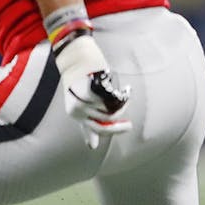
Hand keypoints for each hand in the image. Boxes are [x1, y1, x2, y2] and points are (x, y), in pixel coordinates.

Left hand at [51, 32, 130, 147]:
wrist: (75, 57)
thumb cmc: (80, 80)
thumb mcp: (79, 103)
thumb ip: (87, 123)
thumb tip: (92, 147)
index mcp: (74, 113)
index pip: (93, 129)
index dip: (107, 132)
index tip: (104, 141)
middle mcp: (78, 109)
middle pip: (104, 124)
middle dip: (118, 127)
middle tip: (129, 125)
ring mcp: (85, 101)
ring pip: (112, 112)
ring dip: (122, 105)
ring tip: (123, 95)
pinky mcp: (94, 91)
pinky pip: (116, 101)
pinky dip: (123, 96)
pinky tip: (126, 90)